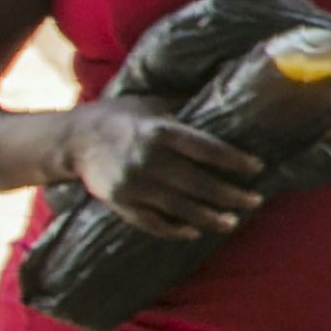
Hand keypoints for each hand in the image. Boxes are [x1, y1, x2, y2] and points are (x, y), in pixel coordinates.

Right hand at [59, 97, 265, 239]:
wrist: (72, 140)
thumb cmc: (121, 116)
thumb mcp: (153, 103)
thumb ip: (186, 107)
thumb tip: (227, 98)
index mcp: (160, 132)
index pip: (207, 149)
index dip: (235, 161)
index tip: (258, 168)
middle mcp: (148, 159)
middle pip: (198, 183)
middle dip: (230, 194)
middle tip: (255, 201)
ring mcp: (133, 184)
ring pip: (179, 207)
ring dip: (209, 217)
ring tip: (232, 222)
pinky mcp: (120, 202)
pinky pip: (152, 222)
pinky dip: (174, 229)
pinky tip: (194, 232)